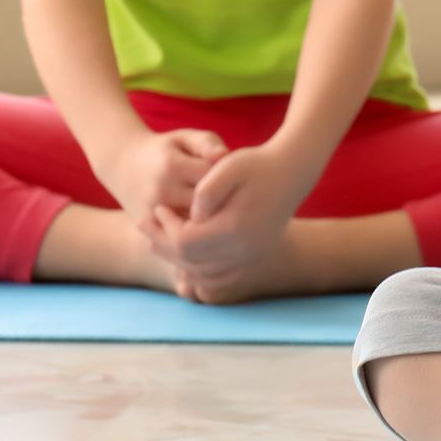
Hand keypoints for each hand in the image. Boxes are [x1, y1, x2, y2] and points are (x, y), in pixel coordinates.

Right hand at [105, 129, 227, 243]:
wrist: (123, 167)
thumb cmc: (165, 150)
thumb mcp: (184, 138)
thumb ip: (208, 144)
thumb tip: (224, 156)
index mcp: (172, 167)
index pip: (216, 177)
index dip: (231, 178)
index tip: (233, 176)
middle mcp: (162, 193)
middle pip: (210, 204)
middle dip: (227, 201)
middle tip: (233, 196)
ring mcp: (155, 216)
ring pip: (201, 225)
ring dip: (216, 219)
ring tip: (222, 208)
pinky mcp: (153, 231)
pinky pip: (186, 238)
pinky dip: (200, 233)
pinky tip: (208, 222)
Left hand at [154, 143, 311, 282]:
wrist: (292, 172)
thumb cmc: (257, 165)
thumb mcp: (228, 166)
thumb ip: (205, 192)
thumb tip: (191, 217)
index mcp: (237, 227)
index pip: (186, 241)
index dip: (165, 228)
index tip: (157, 209)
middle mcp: (247, 249)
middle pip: (191, 260)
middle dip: (164, 244)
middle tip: (147, 226)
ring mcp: (253, 257)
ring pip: (203, 273)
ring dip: (177, 259)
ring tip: (160, 241)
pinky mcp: (255, 257)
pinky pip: (220, 276)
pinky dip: (199, 271)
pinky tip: (185, 257)